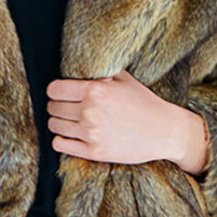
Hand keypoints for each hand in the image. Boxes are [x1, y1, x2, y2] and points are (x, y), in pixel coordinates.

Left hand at [46, 69, 196, 165]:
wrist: (164, 131)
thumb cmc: (143, 102)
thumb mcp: (122, 78)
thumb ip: (98, 71)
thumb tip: (76, 63)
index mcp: (94, 90)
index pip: (54, 89)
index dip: (55, 90)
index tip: (60, 93)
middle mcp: (89, 111)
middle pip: (53, 108)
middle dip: (57, 106)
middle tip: (65, 106)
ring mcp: (91, 133)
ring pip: (55, 126)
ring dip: (58, 122)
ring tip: (69, 120)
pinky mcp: (94, 152)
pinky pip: (60, 145)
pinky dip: (61, 140)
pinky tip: (71, 135)